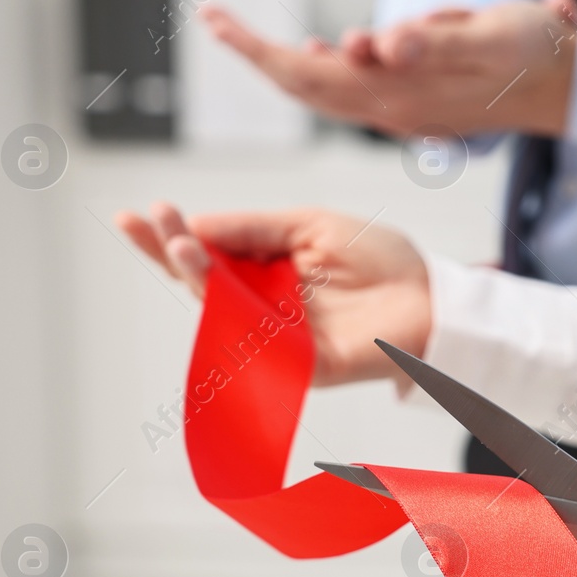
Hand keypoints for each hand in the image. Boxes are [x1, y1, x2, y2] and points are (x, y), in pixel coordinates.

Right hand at [115, 203, 429, 384]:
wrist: (432, 298)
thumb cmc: (382, 261)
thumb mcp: (313, 225)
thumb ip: (256, 227)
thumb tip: (198, 225)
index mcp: (267, 266)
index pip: (210, 251)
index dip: (174, 234)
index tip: (144, 212)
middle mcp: (265, 302)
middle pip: (203, 282)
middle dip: (171, 252)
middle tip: (149, 224)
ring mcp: (279, 335)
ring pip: (222, 311)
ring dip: (198, 278)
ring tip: (180, 246)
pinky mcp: (298, 364)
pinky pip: (255, 345)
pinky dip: (232, 319)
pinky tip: (213, 287)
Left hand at [203, 0, 576, 136]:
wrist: (570, 88)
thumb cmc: (532, 53)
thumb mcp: (488, 36)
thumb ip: (433, 41)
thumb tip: (379, 44)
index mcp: (400, 94)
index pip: (306, 76)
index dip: (258, 50)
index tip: (216, 18)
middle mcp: (393, 110)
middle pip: (305, 87)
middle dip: (258, 54)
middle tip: (214, 18)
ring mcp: (404, 111)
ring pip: (327, 92)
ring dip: (285, 64)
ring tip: (246, 37)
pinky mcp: (417, 104)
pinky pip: (354, 92)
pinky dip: (326, 72)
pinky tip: (321, 53)